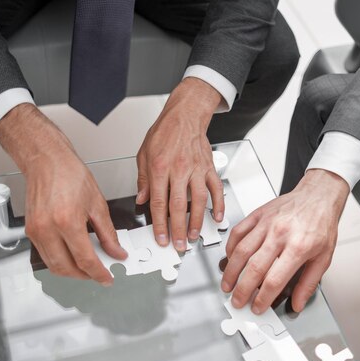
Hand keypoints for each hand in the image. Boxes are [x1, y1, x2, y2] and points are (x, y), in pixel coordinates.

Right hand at [0, 104, 126, 283]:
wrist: (47, 161)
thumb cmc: (70, 175)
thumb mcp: (98, 204)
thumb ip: (108, 234)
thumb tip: (116, 251)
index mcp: (67, 221)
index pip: (85, 259)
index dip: (99, 273)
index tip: (107, 277)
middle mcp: (48, 228)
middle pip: (67, 268)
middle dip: (85, 276)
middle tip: (99, 274)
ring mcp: (36, 231)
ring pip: (54, 266)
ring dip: (71, 271)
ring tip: (88, 267)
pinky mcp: (30, 231)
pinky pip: (45, 255)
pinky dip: (60, 261)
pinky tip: (73, 256)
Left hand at [136, 78, 224, 251]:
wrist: (185, 115)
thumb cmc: (165, 132)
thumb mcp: (143, 154)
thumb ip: (143, 179)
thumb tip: (141, 199)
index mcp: (160, 168)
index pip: (159, 202)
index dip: (160, 224)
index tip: (161, 238)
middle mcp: (179, 170)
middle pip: (179, 206)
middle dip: (178, 229)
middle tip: (179, 244)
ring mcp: (197, 170)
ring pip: (198, 201)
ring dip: (197, 221)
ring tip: (194, 236)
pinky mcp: (209, 168)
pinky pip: (216, 189)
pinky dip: (218, 204)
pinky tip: (217, 217)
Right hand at [221, 169, 348, 313]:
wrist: (318, 195)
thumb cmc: (321, 224)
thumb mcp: (324, 257)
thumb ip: (309, 283)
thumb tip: (298, 303)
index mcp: (298, 247)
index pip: (274, 280)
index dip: (263, 298)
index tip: (258, 307)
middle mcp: (280, 234)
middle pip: (254, 268)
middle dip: (242, 290)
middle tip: (238, 301)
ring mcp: (266, 223)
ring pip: (241, 251)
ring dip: (231, 271)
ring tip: (228, 284)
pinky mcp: (258, 215)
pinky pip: (238, 232)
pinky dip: (230, 248)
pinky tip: (230, 259)